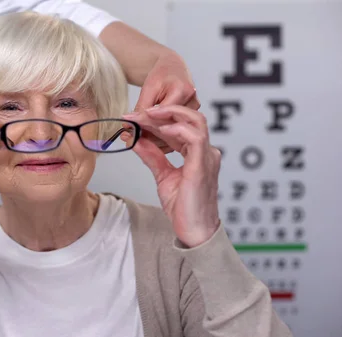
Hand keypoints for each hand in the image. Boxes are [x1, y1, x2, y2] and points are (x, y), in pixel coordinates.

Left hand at [124, 105, 220, 247]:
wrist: (194, 230)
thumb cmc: (184, 207)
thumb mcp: (162, 175)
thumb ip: (152, 156)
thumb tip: (136, 138)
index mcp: (197, 152)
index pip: (180, 125)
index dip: (157, 118)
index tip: (134, 117)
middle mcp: (206, 151)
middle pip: (189, 117)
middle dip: (162, 111)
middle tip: (137, 112)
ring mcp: (207, 157)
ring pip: (195, 121)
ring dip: (169, 115)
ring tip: (147, 115)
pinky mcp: (203, 165)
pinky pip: (195, 138)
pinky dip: (177, 129)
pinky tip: (160, 129)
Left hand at [132, 51, 200, 153]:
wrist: (173, 68)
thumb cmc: (162, 74)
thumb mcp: (148, 88)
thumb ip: (141, 108)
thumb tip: (129, 125)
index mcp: (182, 90)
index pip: (163, 114)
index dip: (146, 124)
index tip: (130, 132)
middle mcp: (192, 102)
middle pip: (169, 124)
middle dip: (148, 134)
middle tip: (129, 138)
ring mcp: (193, 111)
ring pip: (173, 130)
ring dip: (155, 137)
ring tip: (137, 139)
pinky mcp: (191, 116)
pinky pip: (176, 130)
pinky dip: (162, 135)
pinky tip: (149, 138)